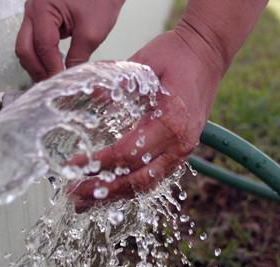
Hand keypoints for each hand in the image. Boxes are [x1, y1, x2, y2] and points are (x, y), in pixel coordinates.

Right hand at [15, 0, 124, 81]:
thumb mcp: (92, 32)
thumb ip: (78, 57)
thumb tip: (68, 78)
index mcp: (42, 9)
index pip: (42, 47)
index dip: (51, 69)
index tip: (61, 84)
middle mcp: (32, 10)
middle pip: (24, 49)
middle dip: (37, 70)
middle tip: (52, 86)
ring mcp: (33, 13)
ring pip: (26, 46)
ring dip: (37, 65)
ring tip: (53, 79)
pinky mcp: (39, 18)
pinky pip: (33, 41)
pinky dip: (41, 56)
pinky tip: (54, 66)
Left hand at [70, 23, 227, 210]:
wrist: (208, 52)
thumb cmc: (176, 54)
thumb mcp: (143, 62)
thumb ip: (114, 82)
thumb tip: (83, 96)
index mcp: (170, 121)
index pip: (127, 154)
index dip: (97, 163)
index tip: (72, 166)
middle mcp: (180, 142)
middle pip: (138, 180)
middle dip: (104, 191)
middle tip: (74, 195)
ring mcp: (184, 149)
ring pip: (148, 185)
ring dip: (116, 196)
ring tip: (88, 202)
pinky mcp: (182, 150)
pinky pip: (157, 177)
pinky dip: (132, 188)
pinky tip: (113, 191)